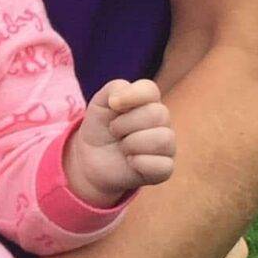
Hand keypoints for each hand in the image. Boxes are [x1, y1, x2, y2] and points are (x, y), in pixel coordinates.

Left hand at [68, 78, 175, 204]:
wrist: (91, 159)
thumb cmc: (100, 128)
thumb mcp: (100, 103)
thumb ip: (114, 88)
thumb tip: (119, 99)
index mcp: (149, 102)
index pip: (150, 90)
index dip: (131, 95)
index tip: (112, 105)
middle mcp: (162, 121)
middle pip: (158, 114)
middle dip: (125, 124)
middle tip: (114, 131)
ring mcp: (166, 145)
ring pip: (163, 139)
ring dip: (132, 144)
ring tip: (122, 147)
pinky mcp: (164, 168)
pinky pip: (163, 165)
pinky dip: (140, 163)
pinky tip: (130, 161)